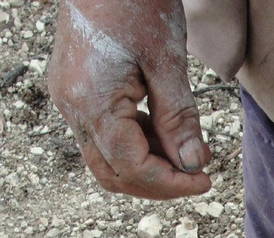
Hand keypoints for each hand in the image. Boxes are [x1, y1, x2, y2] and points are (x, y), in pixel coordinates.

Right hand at [47, 0, 210, 198]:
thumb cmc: (134, 0)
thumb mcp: (166, 60)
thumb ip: (178, 118)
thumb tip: (191, 163)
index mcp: (91, 101)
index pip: (132, 167)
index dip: (170, 183)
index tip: (205, 180)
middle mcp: (71, 107)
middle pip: (113, 173)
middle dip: (157, 182)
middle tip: (197, 173)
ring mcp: (68, 100)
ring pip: (107, 159)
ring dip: (147, 164)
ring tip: (186, 148)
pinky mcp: (74, 91)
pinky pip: (103, 135)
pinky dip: (135, 143)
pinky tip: (164, 130)